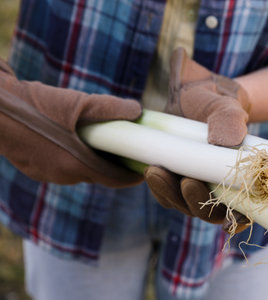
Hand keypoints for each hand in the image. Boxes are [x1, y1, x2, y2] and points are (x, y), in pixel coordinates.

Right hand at [0, 59, 142, 186]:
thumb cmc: (36, 105)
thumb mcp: (79, 102)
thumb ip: (113, 108)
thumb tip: (138, 111)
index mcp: (77, 165)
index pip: (115, 180)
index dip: (132, 176)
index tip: (143, 170)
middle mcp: (63, 175)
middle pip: (98, 175)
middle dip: (114, 165)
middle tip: (126, 151)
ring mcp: (46, 174)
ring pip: (79, 170)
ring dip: (93, 160)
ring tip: (102, 143)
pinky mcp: (33, 168)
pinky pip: (62, 166)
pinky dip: (74, 158)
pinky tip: (74, 139)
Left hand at [145, 48, 249, 231]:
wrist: (191, 93)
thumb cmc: (216, 101)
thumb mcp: (227, 106)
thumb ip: (230, 120)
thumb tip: (223, 143)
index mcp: (241, 178)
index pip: (243, 211)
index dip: (236, 220)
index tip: (226, 216)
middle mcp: (218, 188)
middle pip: (208, 213)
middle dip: (195, 202)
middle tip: (186, 182)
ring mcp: (195, 185)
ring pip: (183, 203)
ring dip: (170, 193)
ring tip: (157, 171)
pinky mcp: (173, 178)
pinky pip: (165, 192)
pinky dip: (159, 187)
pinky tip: (150, 169)